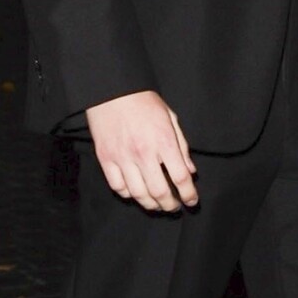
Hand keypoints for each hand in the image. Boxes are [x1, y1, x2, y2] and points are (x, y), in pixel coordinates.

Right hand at [85, 90, 198, 210]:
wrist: (112, 91)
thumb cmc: (144, 102)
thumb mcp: (170, 118)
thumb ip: (182, 146)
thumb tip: (191, 170)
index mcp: (164, 141)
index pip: (181, 177)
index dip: (189, 194)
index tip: (192, 201)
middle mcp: (143, 153)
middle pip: (160, 191)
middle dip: (170, 205)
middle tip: (174, 207)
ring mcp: (123, 157)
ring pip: (138, 194)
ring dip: (150, 204)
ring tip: (157, 205)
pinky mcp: (106, 158)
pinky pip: (118, 186)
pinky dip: (128, 195)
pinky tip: (136, 193)